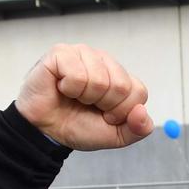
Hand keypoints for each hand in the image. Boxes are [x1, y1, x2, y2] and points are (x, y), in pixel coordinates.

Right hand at [17, 44, 154, 151]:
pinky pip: (77, 75)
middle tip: (87, 106)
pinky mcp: (61, 53)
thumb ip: (137, 129)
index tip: (105, 115)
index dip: (121, 112)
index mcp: (120, 77)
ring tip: (74, 96)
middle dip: (104, 105)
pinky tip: (61, 87)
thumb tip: (142, 112)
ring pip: (99, 80)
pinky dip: (69, 89)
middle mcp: (103, 61)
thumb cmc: (78, 126)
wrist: (46, 131)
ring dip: (85, 97)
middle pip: (121, 85)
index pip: (138, 92)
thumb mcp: (115, 136)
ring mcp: (82, 53)